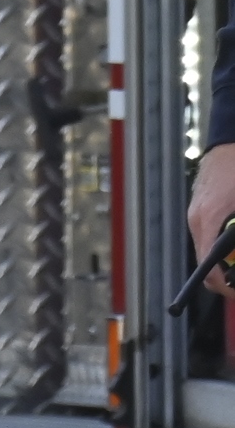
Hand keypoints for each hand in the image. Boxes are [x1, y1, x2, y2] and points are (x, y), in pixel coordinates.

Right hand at [188, 140, 234, 298]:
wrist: (232, 138)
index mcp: (209, 221)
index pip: (208, 273)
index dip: (227, 289)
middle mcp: (197, 220)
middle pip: (207, 266)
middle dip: (229, 276)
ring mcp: (196, 213)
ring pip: (208, 251)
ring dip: (227, 259)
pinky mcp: (200, 207)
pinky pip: (209, 235)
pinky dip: (223, 243)